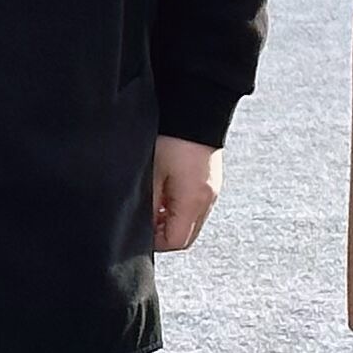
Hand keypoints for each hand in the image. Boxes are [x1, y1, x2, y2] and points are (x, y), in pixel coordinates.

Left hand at [151, 138, 222, 252]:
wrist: (195, 110)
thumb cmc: (172, 138)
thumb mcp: (152, 173)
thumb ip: (148, 204)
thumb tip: (143, 223)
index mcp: (193, 201)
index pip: (176, 242)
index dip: (155, 241)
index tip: (140, 228)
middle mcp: (208, 200)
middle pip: (187, 238)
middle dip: (165, 234)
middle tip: (147, 217)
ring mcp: (212, 192)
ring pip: (191, 223)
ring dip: (172, 220)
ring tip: (156, 200)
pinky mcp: (212, 182)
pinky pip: (196, 207)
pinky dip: (181, 208)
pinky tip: (168, 191)